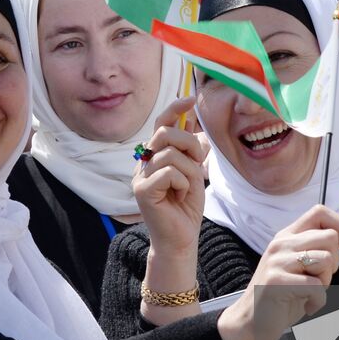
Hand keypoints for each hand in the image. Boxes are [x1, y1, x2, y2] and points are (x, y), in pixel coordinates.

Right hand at [133, 97, 208, 255]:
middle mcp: (143, 163)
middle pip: (164, 133)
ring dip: (189, 169)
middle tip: (198, 161)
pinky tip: (180, 196)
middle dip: (188, 143)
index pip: (160, 124)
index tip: (191, 99)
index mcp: (154, 157)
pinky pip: (169, 172)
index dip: (174, 109)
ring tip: (188, 187)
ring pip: (170, 154)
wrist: (181, 239)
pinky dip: (183, 183)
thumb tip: (194, 123)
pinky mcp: (142, 191)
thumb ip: (192, 150)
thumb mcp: (194, 172)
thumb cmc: (186, 207)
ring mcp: (140, 177)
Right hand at [217, 205, 338, 339]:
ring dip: (326, 282)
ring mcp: (277, 261)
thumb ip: (314, 250)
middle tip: (320, 279)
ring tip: (311, 292)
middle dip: (335, 262)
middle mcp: (281, 243)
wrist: (250, 323)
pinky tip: (307, 307)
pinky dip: (319, 301)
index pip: (319, 212)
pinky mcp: (276, 281)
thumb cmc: (281, 296)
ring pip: (326, 259)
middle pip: (329, 237)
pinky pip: (317, 286)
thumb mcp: (298, 267)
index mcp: (287, 236)